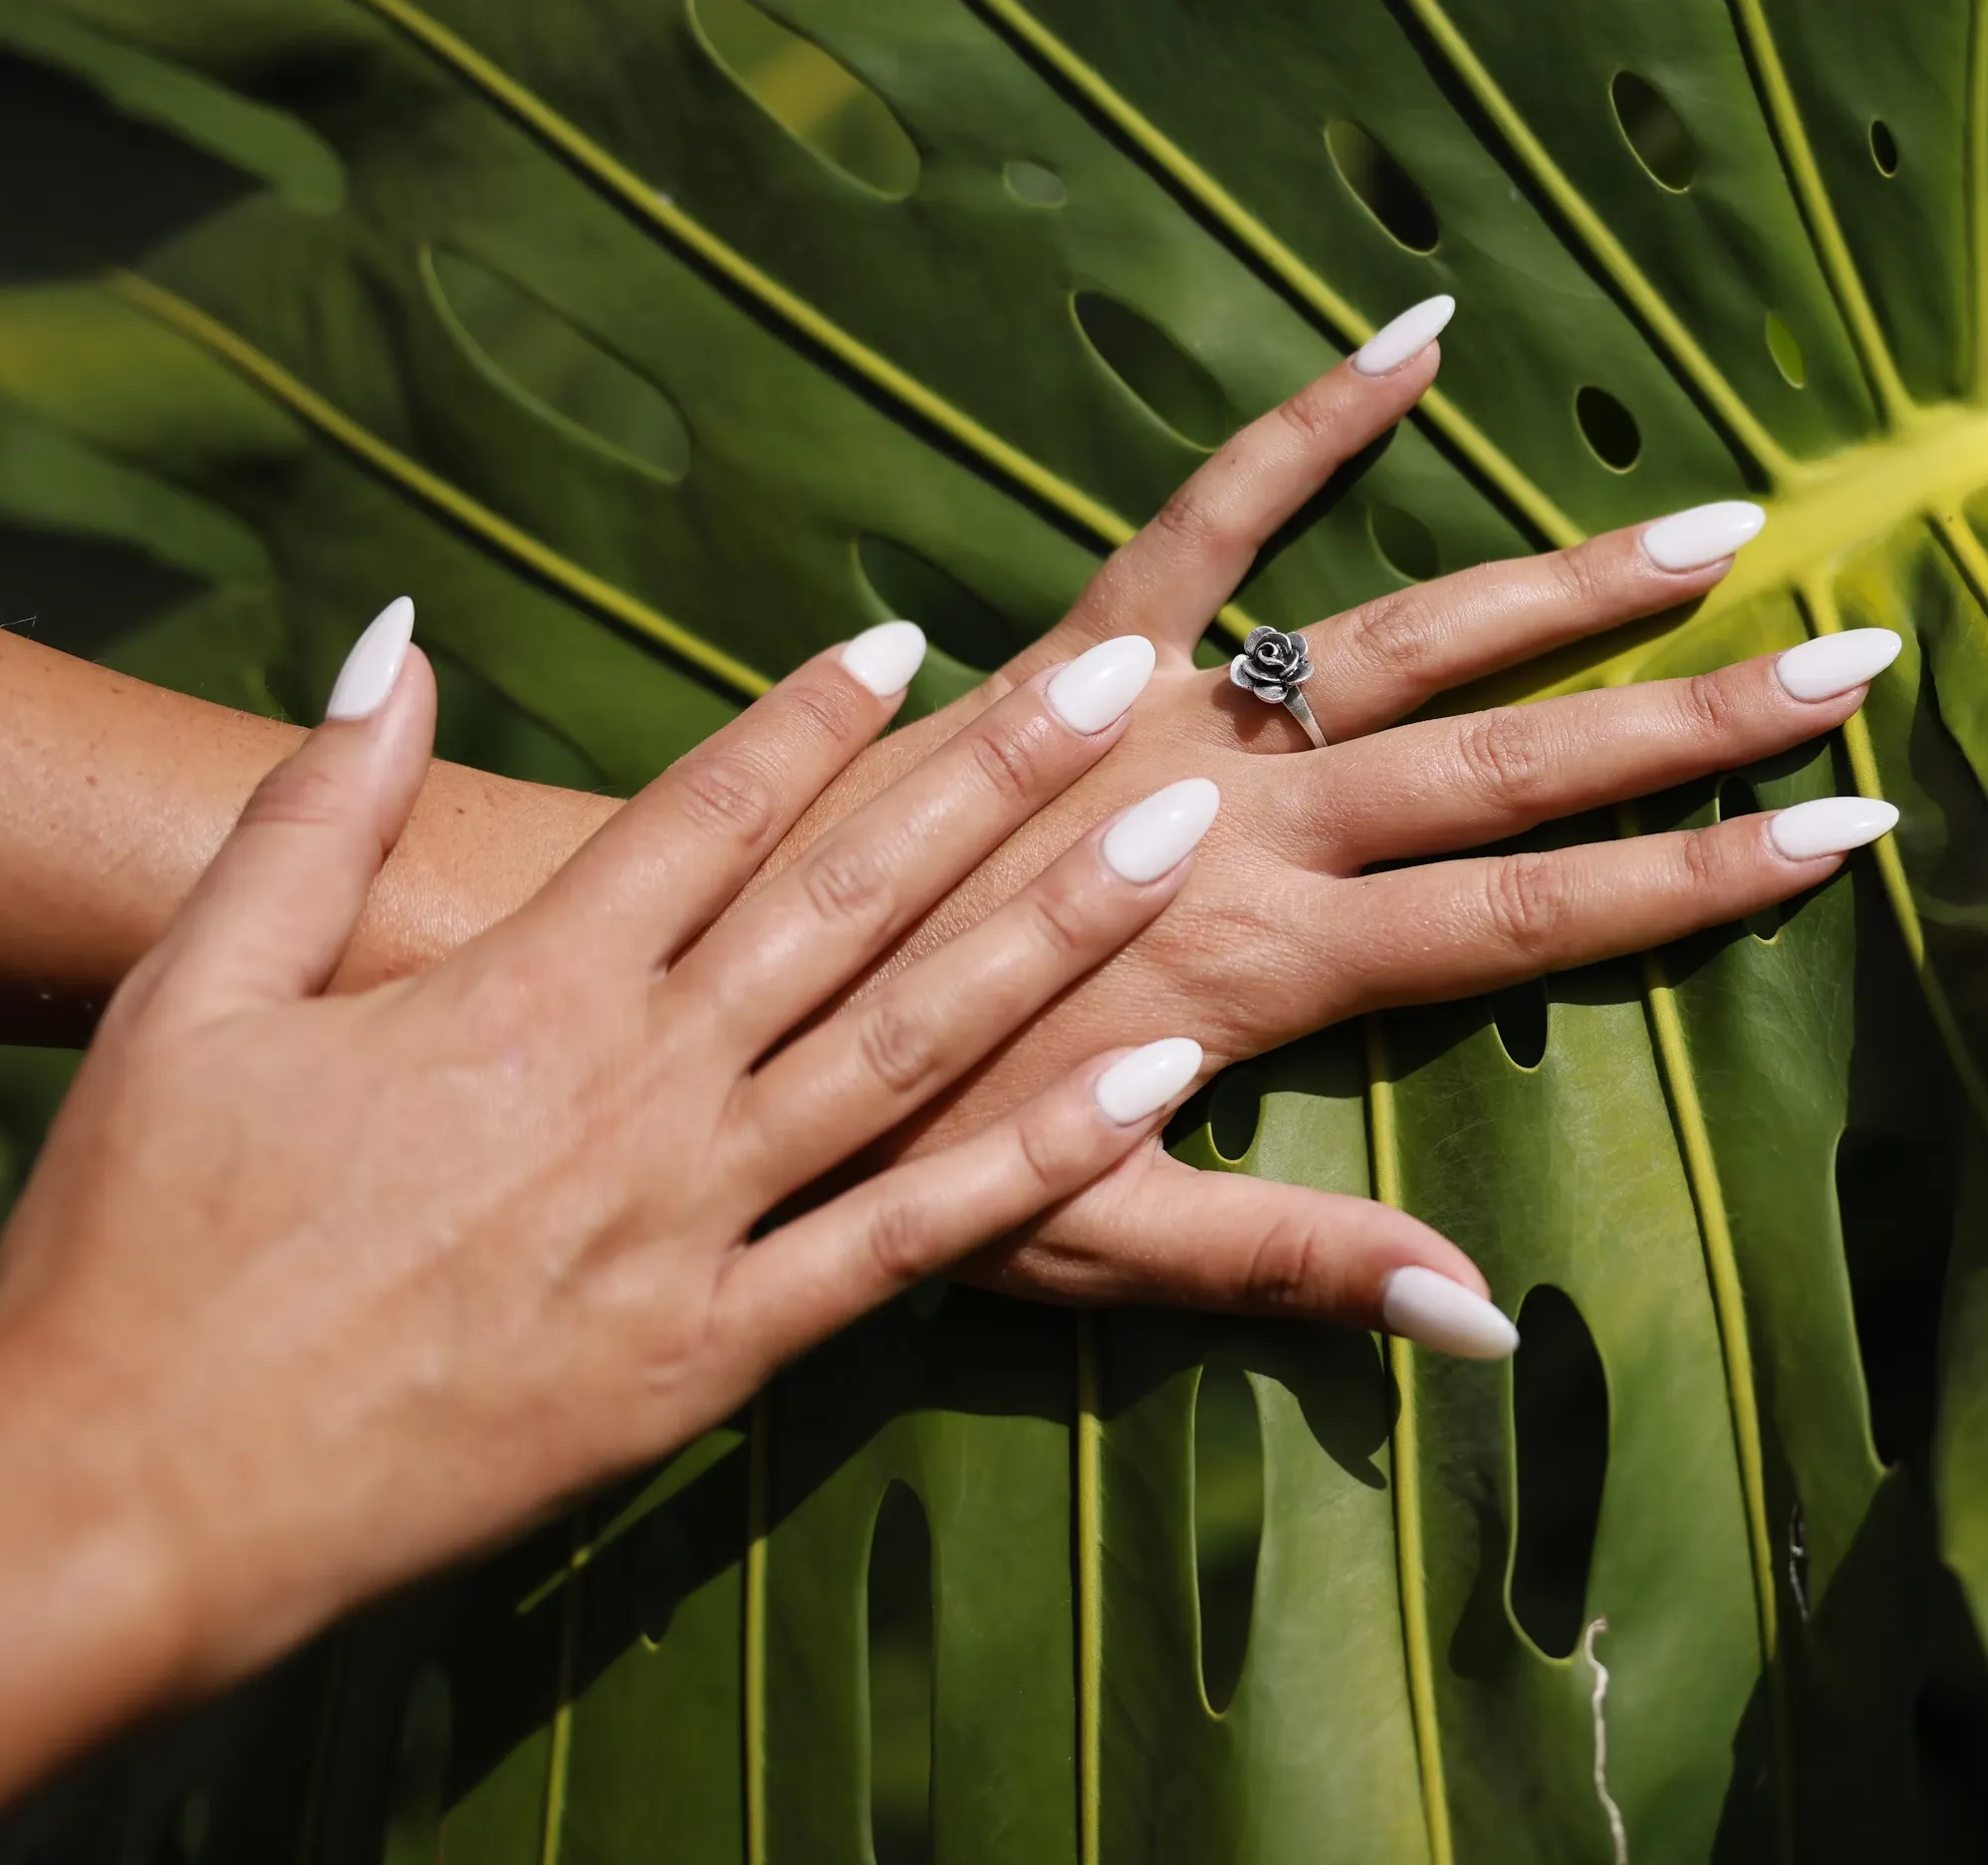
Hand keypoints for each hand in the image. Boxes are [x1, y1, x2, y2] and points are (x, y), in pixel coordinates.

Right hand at [4, 603, 1459, 1795]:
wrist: (134, 1490)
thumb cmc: (146, 1238)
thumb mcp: (192, 996)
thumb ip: (311, 813)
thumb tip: (395, 642)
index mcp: (519, 983)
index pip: (706, 807)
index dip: (813, 712)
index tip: (913, 638)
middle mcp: (636, 1080)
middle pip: (850, 895)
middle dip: (994, 777)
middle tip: (1122, 687)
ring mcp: (691, 1217)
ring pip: (915, 1044)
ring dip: (1057, 933)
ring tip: (1175, 840)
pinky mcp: (711, 1352)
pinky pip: (906, 1243)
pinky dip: (1037, 1162)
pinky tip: (1149, 1089)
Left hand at [745, 300, 1901, 1312]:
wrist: (719, 997)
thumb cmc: (889, 1138)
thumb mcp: (1087, 1240)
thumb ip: (1284, 1261)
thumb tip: (1478, 1322)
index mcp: (1254, 965)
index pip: (1515, 918)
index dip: (1686, 883)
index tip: (1833, 830)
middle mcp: (1234, 823)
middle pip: (1498, 766)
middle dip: (1682, 721)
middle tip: (1843, 660)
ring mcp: (1157, 720)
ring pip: (1395, 641)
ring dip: (1562, 588)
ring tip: (1712, 525)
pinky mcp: (1069, 654)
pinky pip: (1196, 524)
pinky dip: (1302, 435)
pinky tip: (1408, 341)